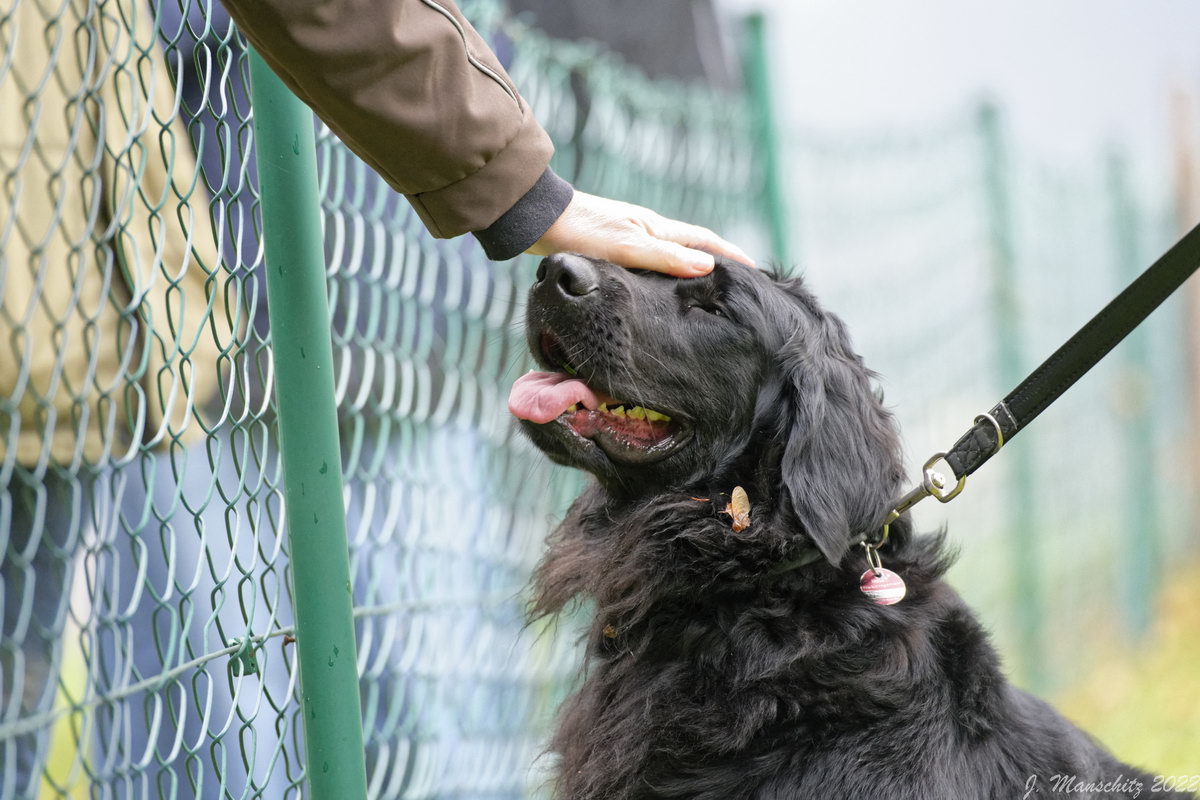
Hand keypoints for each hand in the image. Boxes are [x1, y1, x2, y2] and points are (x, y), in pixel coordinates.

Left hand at [527, 191, 754, 276]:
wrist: (537, 220)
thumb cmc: (580, 231)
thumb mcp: (626, 246)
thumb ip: (665, 259)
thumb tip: (708, 267)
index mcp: (657, 228)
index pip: (705, 241)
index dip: (731, 256)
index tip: (755, 272)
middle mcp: (647, 231)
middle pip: (691, 248)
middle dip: (716, 263)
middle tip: (735, 286)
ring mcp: (630, 239)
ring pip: (670, 258)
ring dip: (689, 270)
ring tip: (705, 293)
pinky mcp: (611, 250)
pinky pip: (649, 266)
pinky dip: (664, 277)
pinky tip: (658, 293)